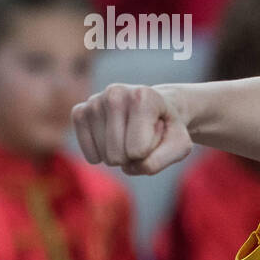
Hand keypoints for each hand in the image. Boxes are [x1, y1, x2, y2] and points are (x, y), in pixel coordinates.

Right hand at [72, 84, 192, 174]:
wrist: (157, 110)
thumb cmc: (169, 128)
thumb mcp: (179, 145)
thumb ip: (161, 160)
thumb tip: (130, 167)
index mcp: (143, 96)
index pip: (138, 150)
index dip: (151, 152)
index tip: (157, 132)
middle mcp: (115, 93)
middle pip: (118, 156)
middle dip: (134, 156)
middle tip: (144, 136)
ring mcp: (95, 101)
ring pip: (105, 157)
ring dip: (121, 155)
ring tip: (131, 134)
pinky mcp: (80, 112)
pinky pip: (90, 154)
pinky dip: (104, 156)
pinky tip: (114, 138)